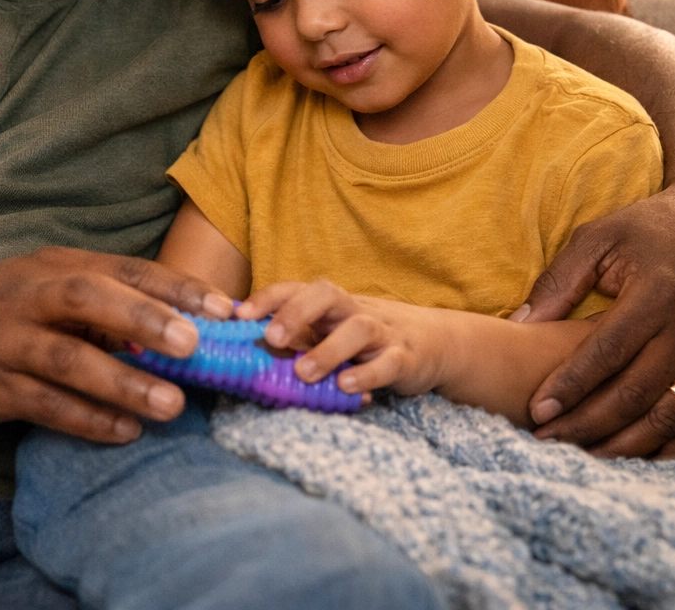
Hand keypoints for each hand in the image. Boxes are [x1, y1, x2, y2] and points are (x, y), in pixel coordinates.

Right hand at [0, 247, 234, 443]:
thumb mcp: (44, 287)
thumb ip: (104, 301)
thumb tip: (185, 323)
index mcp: (53, 266)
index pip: (122, 269)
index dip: (175, 286)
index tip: (224, 308)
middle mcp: (29, 297)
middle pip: (90, 298)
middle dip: (144, 319)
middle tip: (193, 344)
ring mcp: (6, 342)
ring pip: (68, 359)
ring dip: (122, 382)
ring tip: (170, 405)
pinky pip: (44, 404)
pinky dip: (86, 419)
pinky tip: (124, 432)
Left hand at [239, 281, 445, 397]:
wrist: (435, 343)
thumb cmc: (366, 342)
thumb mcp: (331, 334)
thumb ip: (297, 340)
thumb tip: (246, 353)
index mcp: (331, 304)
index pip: (297, 288)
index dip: (268, 298)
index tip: (239, 316)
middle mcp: (355, 310)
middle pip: (327, 294)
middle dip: (296, 312)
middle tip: (271, 338)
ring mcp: (383, 332)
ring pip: (358, 328)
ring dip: (328, 350)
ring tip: (303, 373)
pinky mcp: (405, 358)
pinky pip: (388, 362)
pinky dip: (367, 374)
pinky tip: (345, 387)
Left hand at [520, 175, 674, 456]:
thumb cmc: (653, 227)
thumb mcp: (600, 237)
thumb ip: (559, 281)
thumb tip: (519, 325)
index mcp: (655, 299)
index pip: (607, 353)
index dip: (571, 385)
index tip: (537, 410)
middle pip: (633, 395)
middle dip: (586, 424)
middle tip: (545, 441)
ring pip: (665, 418)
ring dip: (622, 445)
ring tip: (581, 457)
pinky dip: (670, 450)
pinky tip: (637, 463)